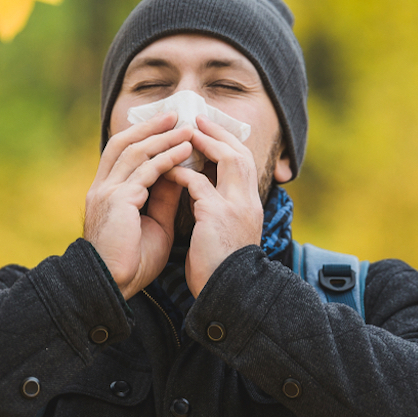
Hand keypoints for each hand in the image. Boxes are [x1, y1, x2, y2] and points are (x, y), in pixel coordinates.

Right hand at [84, 112, 193, 299]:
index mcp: (106, 193)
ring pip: (135, 152)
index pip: (122, 153)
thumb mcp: (154, 223)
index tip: (167, 125)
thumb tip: (180, 174)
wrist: (113, 287)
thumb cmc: (132, 262)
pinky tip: (184, 150)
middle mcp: (102, 188)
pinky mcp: (118, 201)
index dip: (143, 136)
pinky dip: (166, 158)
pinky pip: (145, 172)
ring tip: (187, 128)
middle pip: (124, 143)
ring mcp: (107, 193)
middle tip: (175, 114)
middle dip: (150, 127)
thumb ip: (163, 197)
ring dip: (162, 138)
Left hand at [162, 115, 262, 295]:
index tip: (210, 134)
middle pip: (241, 154)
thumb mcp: (225, 238)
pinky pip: (197, 182)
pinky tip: (167, 169)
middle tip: (197, 120)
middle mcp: (248, 203)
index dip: (228, 145)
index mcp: (250, 208)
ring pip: (228, 158)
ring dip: (205, 143)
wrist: (229, 296)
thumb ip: (219, 216)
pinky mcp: (216, 214)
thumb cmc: (221, 272)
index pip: (245, 165)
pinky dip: (181, 173)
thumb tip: (204, 203)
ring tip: (184, 134)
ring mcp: (235, 206)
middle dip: (220, 134)